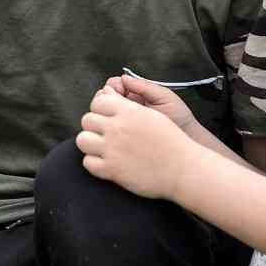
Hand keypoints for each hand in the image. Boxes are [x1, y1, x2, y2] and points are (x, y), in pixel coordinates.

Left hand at [76, 89, 196, 200]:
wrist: (183, 169)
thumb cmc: (172, 141)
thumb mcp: (152, 114)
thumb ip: (128, 105)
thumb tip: (108, 96)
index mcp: (128, 111)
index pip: (97, 102)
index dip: (99, 109)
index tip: (105, 117)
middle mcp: (117, 128)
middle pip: (87, 120)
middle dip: (93, 126)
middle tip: (104, 134)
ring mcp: (112, 149)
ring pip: (82, 140)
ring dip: (89, 143)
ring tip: (101, 147)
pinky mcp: (112, 170)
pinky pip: (88, 163)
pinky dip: (93, 163)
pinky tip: (104, 162)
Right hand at [95, 74, 197, 133]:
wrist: (187, 138)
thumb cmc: (180, 118)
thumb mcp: (164, 96)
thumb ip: (144, 86)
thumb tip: (125, 78)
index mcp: (138, 95)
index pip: (117, 85)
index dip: (115, 85)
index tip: (119, 89)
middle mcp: (129, 106)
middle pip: (106, 97)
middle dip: (107, 95)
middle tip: (115, 100)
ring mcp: (126, 120)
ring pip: (105, 111)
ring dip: (105, 109)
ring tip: (116, 112)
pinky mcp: (124, 134)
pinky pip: (110, 126)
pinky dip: (109, 123)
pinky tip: (116, 124)